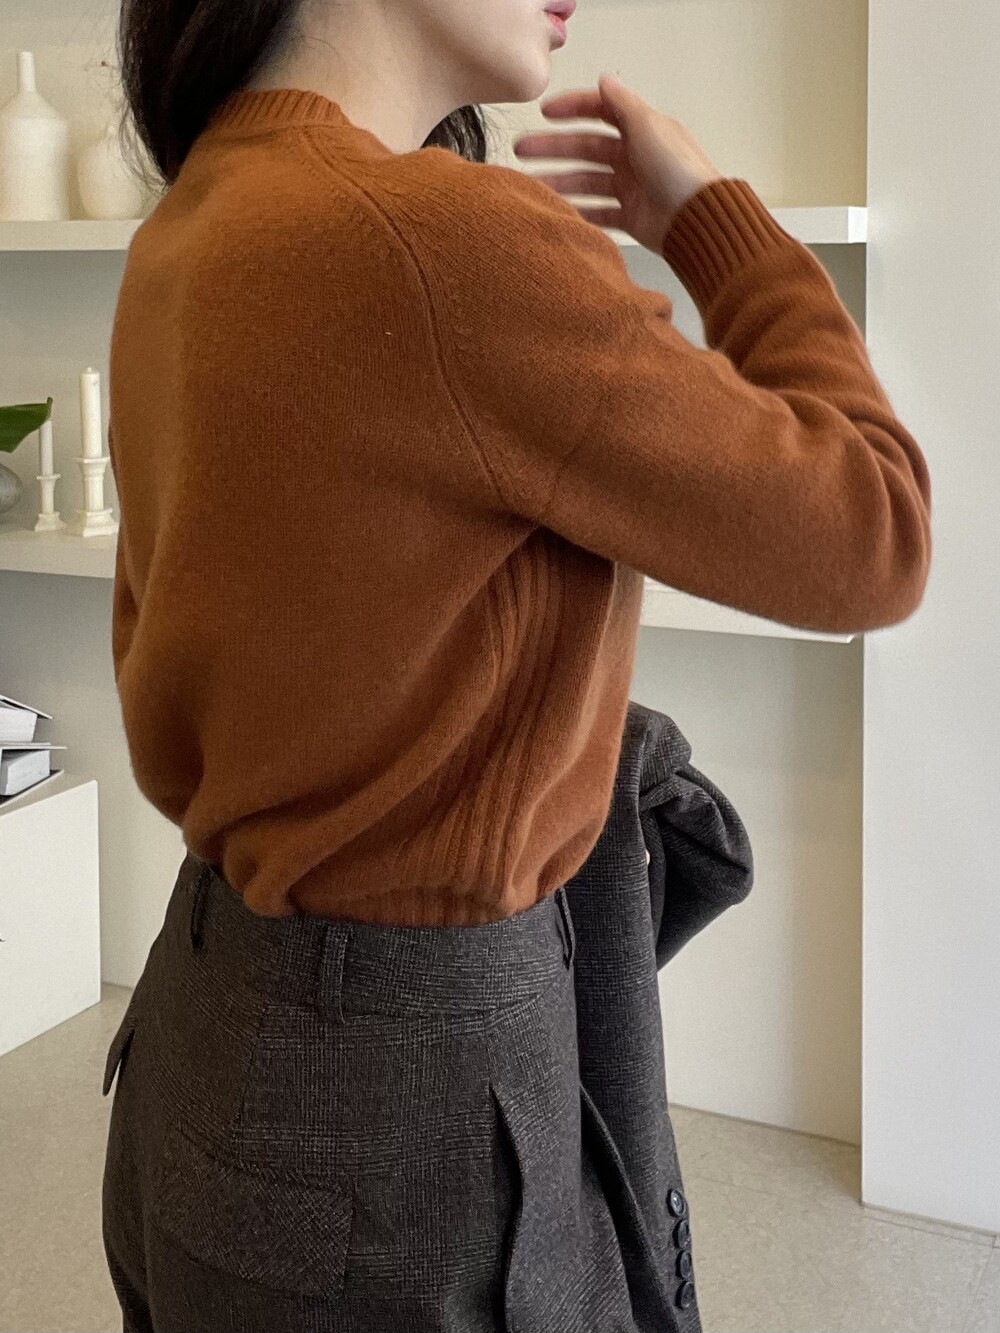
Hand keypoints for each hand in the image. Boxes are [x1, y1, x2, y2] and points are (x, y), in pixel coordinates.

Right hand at [513, 73, 722, 254]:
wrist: (695, 219)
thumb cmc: (678, 170)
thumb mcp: (647, 125)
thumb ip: (622, 103)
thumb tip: (605, 80)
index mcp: (641, 129)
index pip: (601, 111)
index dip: (573, 108)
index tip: (546, 113)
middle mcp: (634, 156)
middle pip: (586, 148)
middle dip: (554, 148)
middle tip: (523, 150)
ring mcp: (632, 187)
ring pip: (587, 180)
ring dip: (560, 181)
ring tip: (533, 186)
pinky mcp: (631, 216)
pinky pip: (598, 213)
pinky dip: (579, 212)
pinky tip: (559, 211)